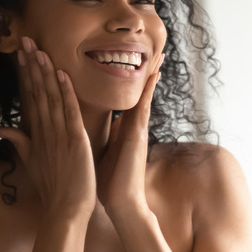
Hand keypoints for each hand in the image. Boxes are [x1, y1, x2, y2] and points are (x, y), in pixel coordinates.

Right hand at [0, 37, 95, 217]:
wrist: (65, 211)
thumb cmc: (52, 188)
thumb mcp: (31, 162)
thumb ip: (18, 141)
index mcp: (36, 134)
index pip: (29, 98)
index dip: (25, 74)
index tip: (21, 53)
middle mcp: (44, 131)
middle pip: (36, 92)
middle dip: (31, 66)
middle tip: (25, 40)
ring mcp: (58, 135)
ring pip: (50, 98)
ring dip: (45, 73)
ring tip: (39, 50)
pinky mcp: (75, 141)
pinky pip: (69, 112)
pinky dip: (65, 93)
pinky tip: (61, 74)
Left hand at [96, 54, 163, 216]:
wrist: (120, 204)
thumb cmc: (109, 182)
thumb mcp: (102, 153)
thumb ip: (101, 137)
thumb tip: (92, 127)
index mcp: (123, 129)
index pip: (127, 98)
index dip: (129, 78)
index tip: (131, 58)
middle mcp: (132, 126)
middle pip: (139, 92)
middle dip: (146, 70)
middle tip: (156, 47)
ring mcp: (138, 129)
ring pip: (144, 95)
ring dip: (151, 74)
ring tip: (159, 53)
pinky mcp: (138, 136)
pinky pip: (144, 108)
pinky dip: (148, 91)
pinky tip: (153, 75)